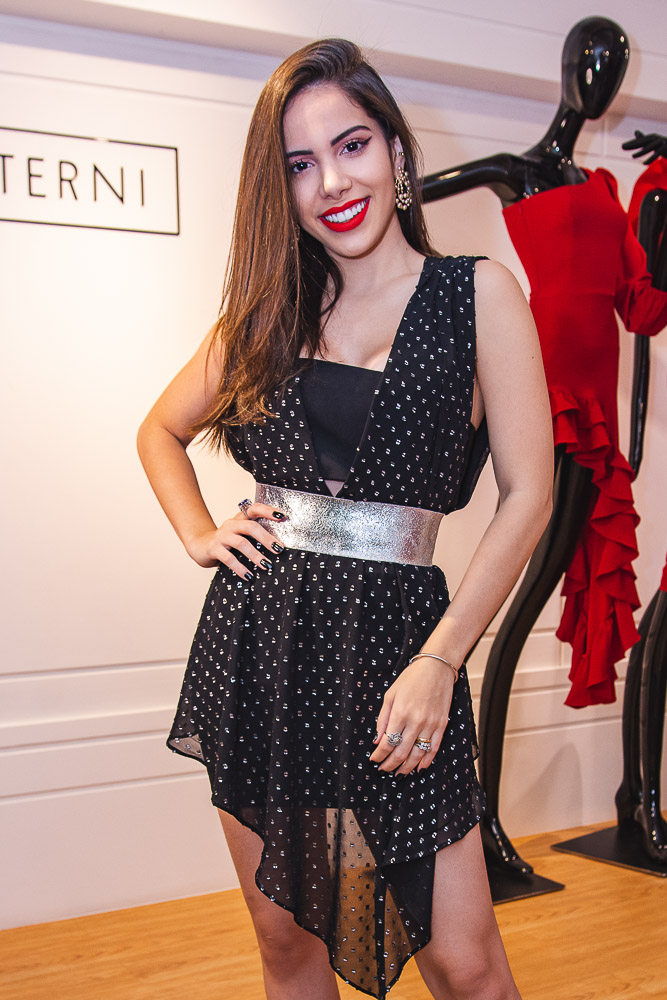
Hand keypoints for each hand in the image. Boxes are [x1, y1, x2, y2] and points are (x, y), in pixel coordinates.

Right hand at [187, 501, 286, 576]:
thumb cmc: (226, 542)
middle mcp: (231, 524)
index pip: (254, 509)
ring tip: (266, 565)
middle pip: (251, 526)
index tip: (282, 517)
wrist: (199, 545)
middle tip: (279, 549)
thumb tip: (279, 548)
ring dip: (256, 555)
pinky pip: (229, 558)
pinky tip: (248, 576)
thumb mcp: (240, 535)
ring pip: (241, 543)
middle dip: (266, 538)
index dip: (268, 511)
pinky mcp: (213, 549)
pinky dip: (240, 568)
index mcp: (240, 519)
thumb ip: (255, 536)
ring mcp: (222, 536)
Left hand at [369, 657, 456, 775]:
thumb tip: (377, 740)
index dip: (379, 755)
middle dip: (390, 764)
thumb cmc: (411, 678)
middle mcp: (415, 721)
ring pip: (417, 754)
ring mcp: (430, 724)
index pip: (387, 742)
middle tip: (383, 769)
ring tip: (398, 773)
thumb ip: (382, 719)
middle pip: (401, 752)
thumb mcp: (390, 695)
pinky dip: (425, 761)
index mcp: (400, 713)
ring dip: (406, 767)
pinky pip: (433, 748)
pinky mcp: (441, 725)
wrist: (436, 668)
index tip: (374, 760)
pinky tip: (418, 767)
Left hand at [622, 130, 666, 164]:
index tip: (622, 147)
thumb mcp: (653, 143)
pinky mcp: (666, 148)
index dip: (632, 143)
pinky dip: (651, 158)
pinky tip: (644, 163)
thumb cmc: (664, 146)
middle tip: (623, 147)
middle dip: (634, 144)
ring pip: (651, 147)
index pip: (641, 141)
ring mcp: (663, 142)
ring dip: (642, 152)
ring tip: (633, 157)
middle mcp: (658, 138)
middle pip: (644, 141)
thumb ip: (645, 139)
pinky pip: (658, 153)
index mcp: (654, 138)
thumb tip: (635, 131)